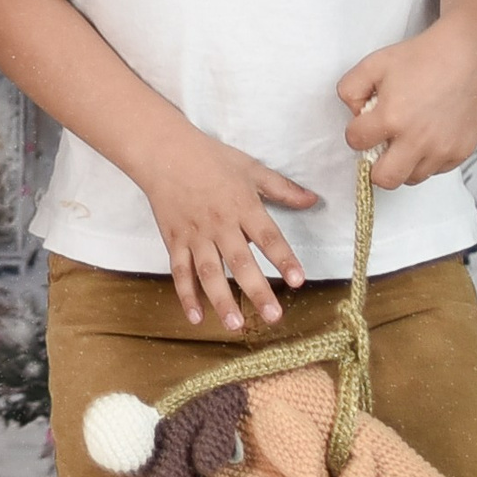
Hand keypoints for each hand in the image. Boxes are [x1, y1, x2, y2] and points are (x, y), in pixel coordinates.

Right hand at [143, 129, 317, 330]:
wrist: (163, 152)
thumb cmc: (210, 158)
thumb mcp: (251, 168)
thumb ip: (282, 188)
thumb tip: (314, 200)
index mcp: (242, 206)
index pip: (268, 237)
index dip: (283, 259)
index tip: (298, 280)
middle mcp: (220, 225)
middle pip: (240, 261)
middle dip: (257, 290)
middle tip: (273, 316)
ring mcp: (195, 235)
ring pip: (209, 272)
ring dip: (222, 299)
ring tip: (236, 324)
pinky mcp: (174, 241)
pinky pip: (179, 271)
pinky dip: (186, 295)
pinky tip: (196, 317)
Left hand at [338, 18, 476, 188]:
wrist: (465, 56)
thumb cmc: (420, 59)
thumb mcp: (372, 64)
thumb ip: (349, 90)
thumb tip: (354, 115)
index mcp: (391, 118)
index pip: (356, 142)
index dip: (356, 132)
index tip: (365, 124)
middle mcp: (418, 140)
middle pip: (385, 179)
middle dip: (375, 166)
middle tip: (380, 147)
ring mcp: (442, 149)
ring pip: (412, 178)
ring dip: (403, 164)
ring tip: (406, 139)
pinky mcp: (461, 152)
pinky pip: (436, 170)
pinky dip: (427, 160)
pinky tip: (427, 137)